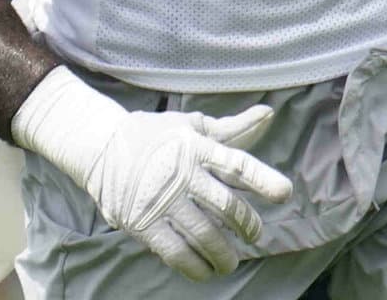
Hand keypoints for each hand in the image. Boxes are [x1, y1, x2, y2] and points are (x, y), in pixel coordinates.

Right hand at [81, 104, 292, 280]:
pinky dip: (195, 266)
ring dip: (224, 253)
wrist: (102, 147)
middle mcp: (182, 173)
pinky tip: (204, 271)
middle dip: (247, 225)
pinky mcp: (143, 223)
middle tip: (255, 235)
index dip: (262, 179)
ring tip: (231, 262)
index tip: (284, 194)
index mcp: (197, 147)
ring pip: (205, 234)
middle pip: (226, 206)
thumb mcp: (192, 125)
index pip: (237, 164)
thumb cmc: (157, 136)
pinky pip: (176, 252)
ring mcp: (162, 200)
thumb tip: (268, 114)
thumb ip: (231, 129)